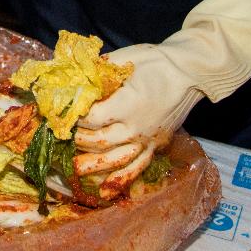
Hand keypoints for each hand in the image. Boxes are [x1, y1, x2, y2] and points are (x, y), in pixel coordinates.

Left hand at [72, 44, 201, 199]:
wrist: (190, 72)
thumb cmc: (156, 61)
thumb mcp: (125, 59)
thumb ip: (99, 71)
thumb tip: (75, 79)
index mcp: (127, 104)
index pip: (92, 118)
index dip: (74, 118)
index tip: (60, 113)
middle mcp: (137, 127)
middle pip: (100, 141)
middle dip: (76, 140)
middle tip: (59, 136)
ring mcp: (148, 139)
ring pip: (116, 159)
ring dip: (94, 166)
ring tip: (75, 169)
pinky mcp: (156, 145)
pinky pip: (138, 167)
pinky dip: (121, 180)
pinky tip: (106, 192)